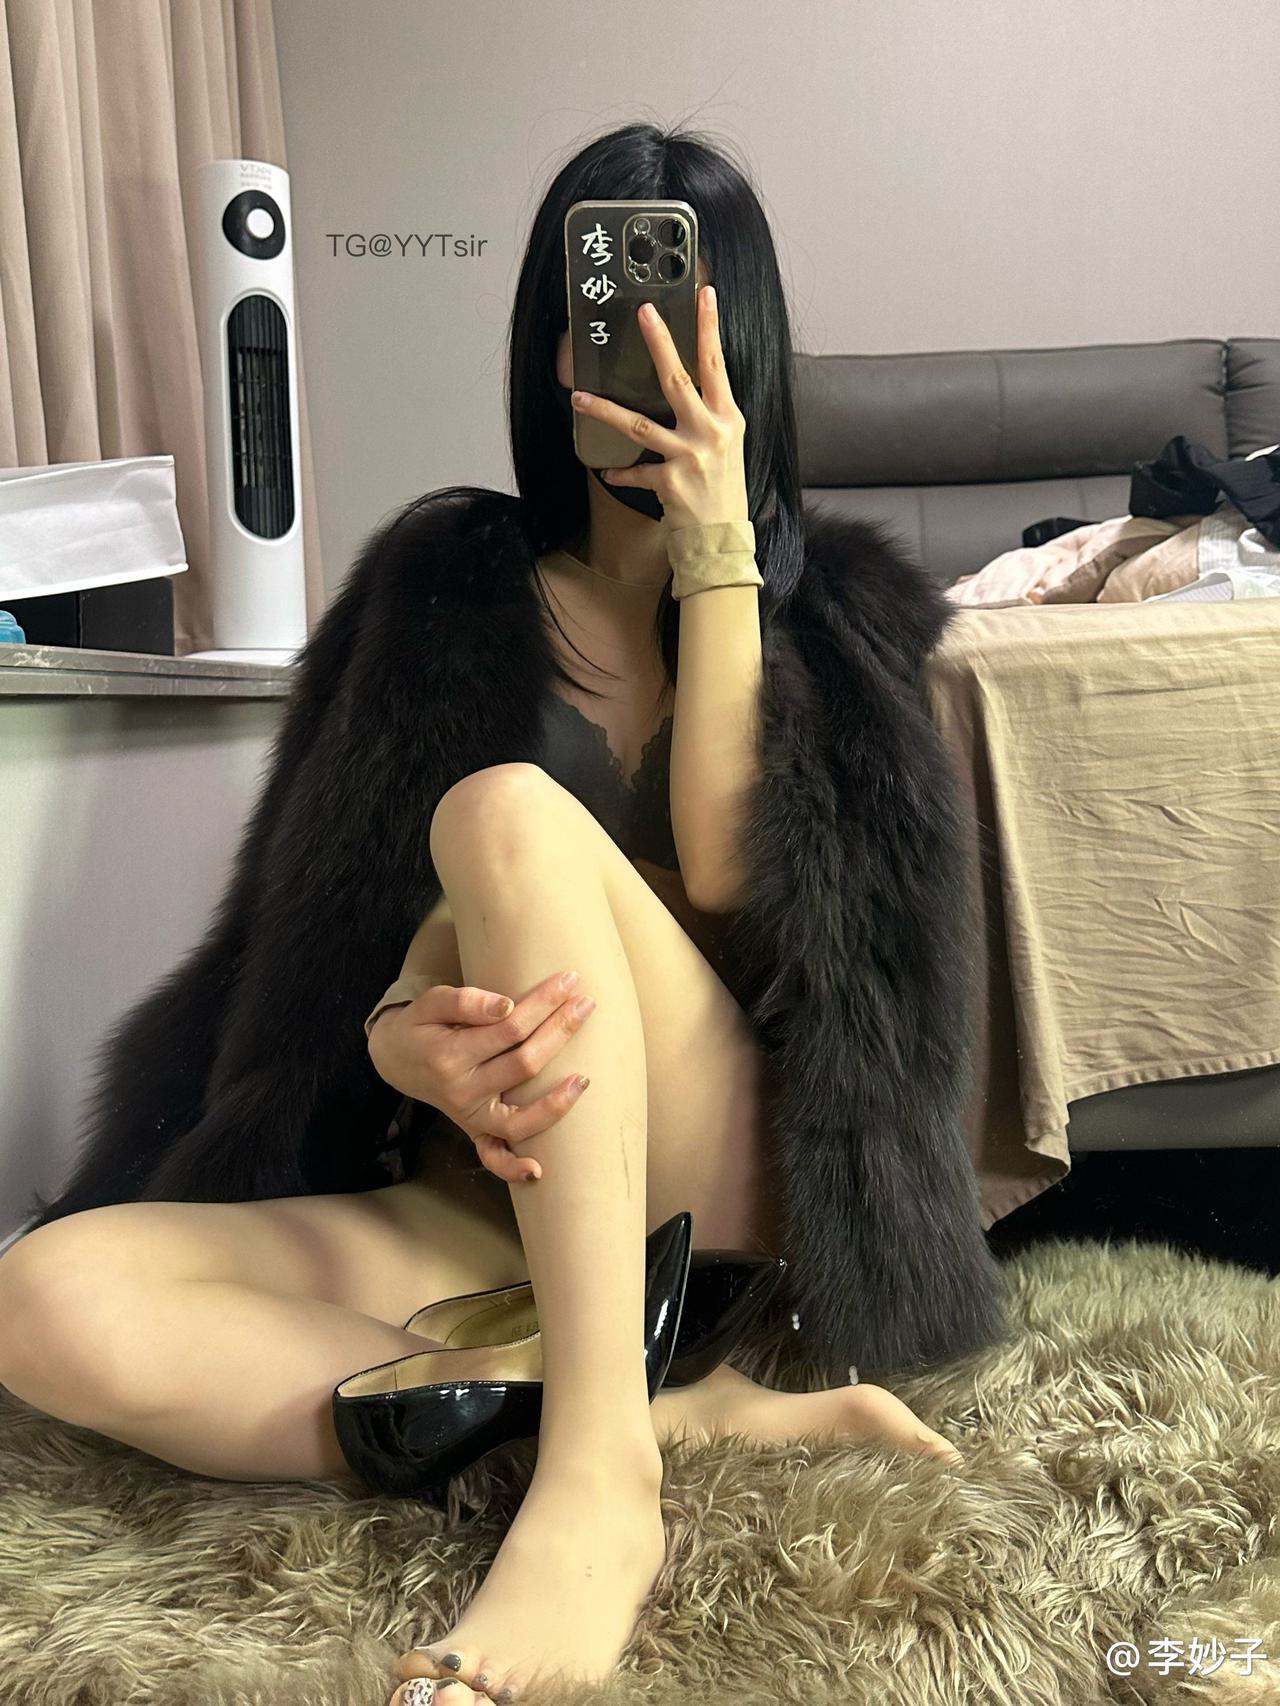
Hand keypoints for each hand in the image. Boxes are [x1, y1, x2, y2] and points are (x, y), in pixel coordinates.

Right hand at [367, 969, 594, 1182]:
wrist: (397, 1058)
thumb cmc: (421, 1025)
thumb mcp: (430, 1002)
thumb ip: (465, 1001)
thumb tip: (507, 1006)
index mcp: (449, 1055)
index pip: (510, 1028)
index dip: (543, 1003)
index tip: (568, 981)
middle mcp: (460, 1091)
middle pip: (524, 1064)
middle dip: (560, 1031)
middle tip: (586, 1004)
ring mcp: (469, 1117)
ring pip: (519, 1119)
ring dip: (556, 1102)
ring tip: (585, 1078)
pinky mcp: (474, 1131)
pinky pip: (492, 1157)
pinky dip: (512, 1168)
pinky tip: (538, 1169)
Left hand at [569, 283, 749, 532]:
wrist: (723, 537)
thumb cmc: (724, 488)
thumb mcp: (727, 444)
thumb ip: (709, 415)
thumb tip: (685, 386)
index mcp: (727, 417)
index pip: (717, 364)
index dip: (710, 327)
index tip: (704, 294)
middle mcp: (710, 431)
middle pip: (679, 378)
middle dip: (659, 342)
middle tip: (643, 312)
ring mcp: (689, 455)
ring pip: (639, 423)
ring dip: (604, 410)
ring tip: (579, 398)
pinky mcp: (669, 481)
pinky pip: (636, 471)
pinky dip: (621, 472)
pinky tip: (607, 472)